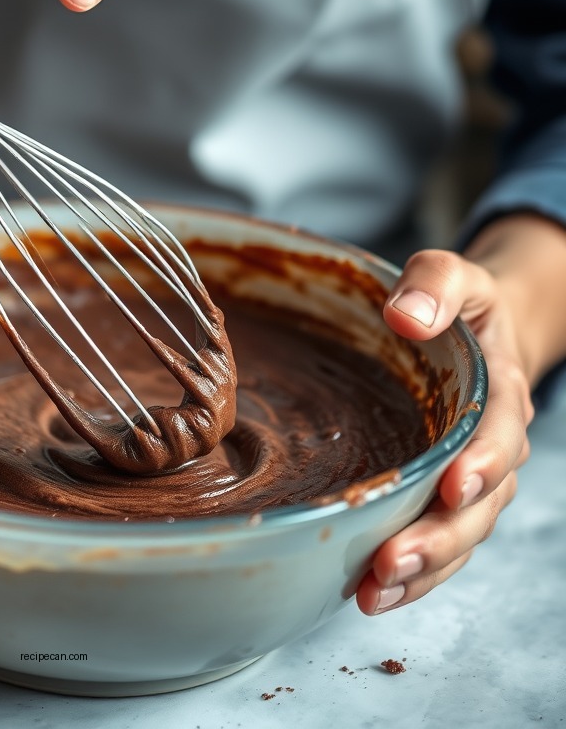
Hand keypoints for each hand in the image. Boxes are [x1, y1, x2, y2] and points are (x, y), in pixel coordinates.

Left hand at [356, 248, 534, 614]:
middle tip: (390, 561)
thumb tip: (406, 316)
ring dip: (421, 571)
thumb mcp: (450, 274)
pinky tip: (368, 594)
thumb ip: (434, 285)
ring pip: (458, 535)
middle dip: (440, 538)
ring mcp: (467, 477)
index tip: (454, 484)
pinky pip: (436, 541)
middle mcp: (490, 446)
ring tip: (372, 594)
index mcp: (498, 394)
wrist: (468, 329)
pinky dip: (410, 574)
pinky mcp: (438, 495)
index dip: (482, 462)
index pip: (500, 435)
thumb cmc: (453, 305)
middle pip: (479, 505)